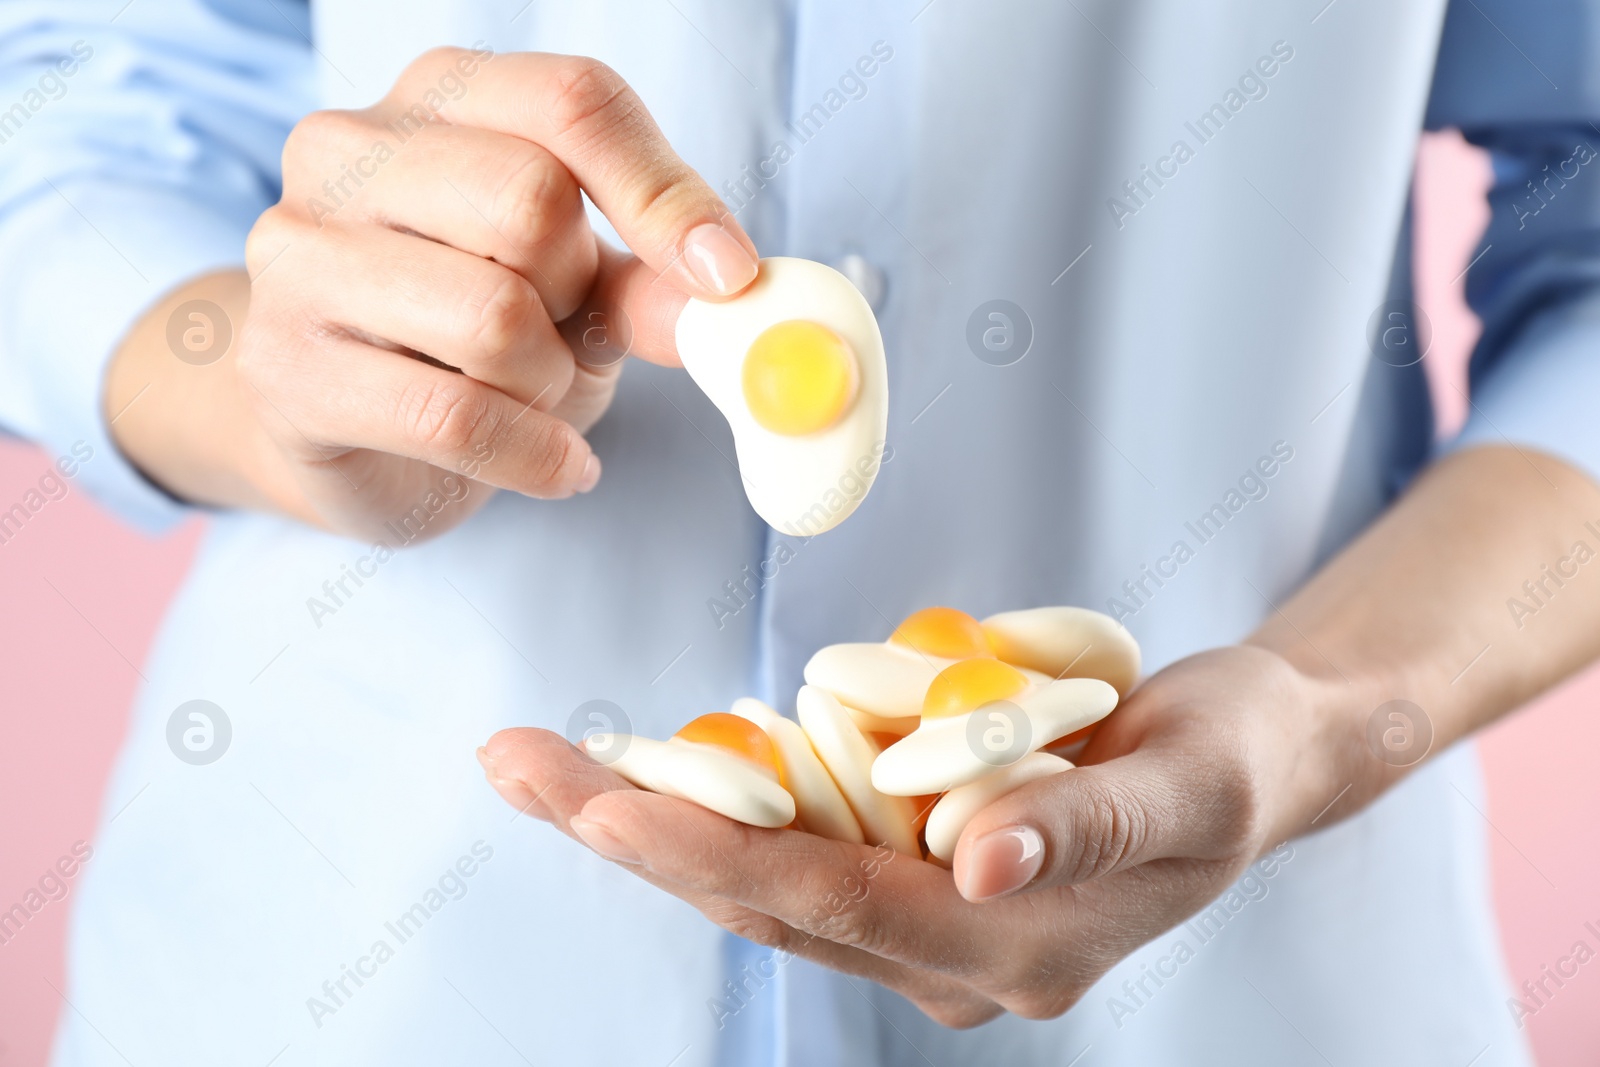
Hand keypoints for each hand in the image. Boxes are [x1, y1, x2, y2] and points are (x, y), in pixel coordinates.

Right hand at [105, 48, 757, 538]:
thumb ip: (646, 281)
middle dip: (579, 294)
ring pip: (492, 317)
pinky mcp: (287, 367)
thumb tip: (727, 286)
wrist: (340, 425)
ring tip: (534, 395)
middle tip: (566, 335)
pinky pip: (453, 417)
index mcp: (438, 99)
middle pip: (530, 202)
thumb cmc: (467, 334)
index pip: (572, 102)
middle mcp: (349, 150)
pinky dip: (534, 456)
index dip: (663, 192)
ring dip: (549, 383)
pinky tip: (556, 467)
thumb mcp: (576, 293)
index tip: (727, 275)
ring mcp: (300, 255)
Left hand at [478, 645, 1367, 1026]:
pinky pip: (799, 846)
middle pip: (763, 897)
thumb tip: (974, 866)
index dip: (709, 852)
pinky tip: (643, 765)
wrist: (1257, 757)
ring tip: (539, 760)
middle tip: (514, 763)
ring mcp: (929, 921)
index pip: (831, 902)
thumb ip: (1082, 827)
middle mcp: (952, 956)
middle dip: (633, 831)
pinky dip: (718, 803)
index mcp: (1013, 951)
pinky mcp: (916, 874)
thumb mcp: (1188, 780)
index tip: (600, 798)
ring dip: (652, 817)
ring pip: (762, 878)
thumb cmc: (1235, 758)